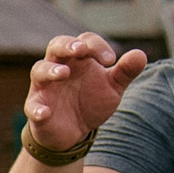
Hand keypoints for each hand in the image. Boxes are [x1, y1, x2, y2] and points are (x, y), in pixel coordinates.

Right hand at [24, 33, 147, 152]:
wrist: (75, 131)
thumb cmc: (92, 100)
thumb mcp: (113, 87)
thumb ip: (126, 72)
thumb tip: (141, 55)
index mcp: (79, 59)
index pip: (85, 41)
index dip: (97, 46)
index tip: (110, 60)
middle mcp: (59, 67)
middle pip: (56, 45)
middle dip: (67, 45)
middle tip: (80, 49)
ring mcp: (45, 87)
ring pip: (39, 70)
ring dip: (50, 70)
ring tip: (63, 73)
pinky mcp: (36, 108)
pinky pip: (32, 106)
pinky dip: (37, 108)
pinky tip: (45, 112)